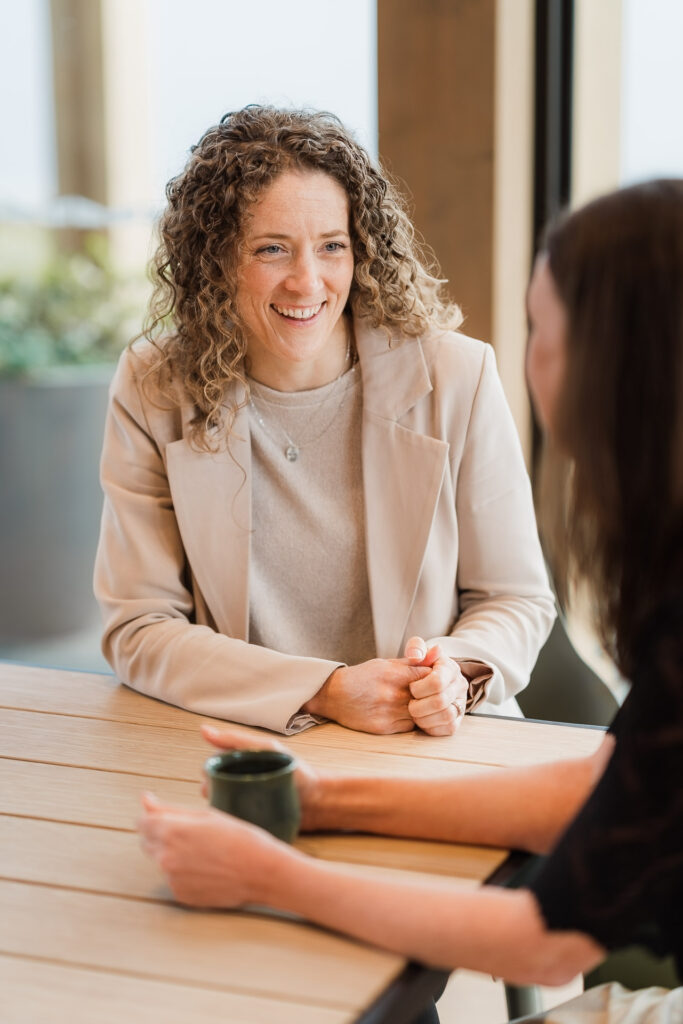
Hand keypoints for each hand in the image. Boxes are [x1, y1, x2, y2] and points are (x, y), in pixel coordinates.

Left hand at [138, 791, 280, 907]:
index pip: (142, 822)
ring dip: (174, 855)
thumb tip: (145, 799)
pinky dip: (185, 874)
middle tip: (193, 836)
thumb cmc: (238, 838)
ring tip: (206, 854)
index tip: (169, 819)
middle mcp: (165, 858)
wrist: (261, 872)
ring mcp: (172, 879)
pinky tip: (208, 869)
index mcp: (171, 832)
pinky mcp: (181, 896)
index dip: (155, 818)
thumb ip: (169, 809)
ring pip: (162, 862)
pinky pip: (174, 879)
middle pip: (148, 842)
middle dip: (162, 836)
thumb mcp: (206, 816)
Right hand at [200, 723, 322, 830]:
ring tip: (235, 809)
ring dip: (221, 809)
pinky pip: (232, 825)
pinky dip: (230, 825)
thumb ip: (237, 740)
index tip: (216, 778)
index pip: (210, 769)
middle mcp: (236, 784)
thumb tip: (203, 729)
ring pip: (219, 808)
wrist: (318, 799)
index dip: (209, 773)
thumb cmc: (293, 769)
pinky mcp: (249, 823)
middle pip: (211, 789)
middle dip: (213, 792)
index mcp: (237, 765)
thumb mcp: (266, 749)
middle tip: (229, 795)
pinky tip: (237, 824)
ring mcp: (242, 804)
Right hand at [303, 658, 431, 733]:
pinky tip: (401, 714)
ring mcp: (389, 712)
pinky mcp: (384, 728)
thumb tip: (437, 652)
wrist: (334, 695)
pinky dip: (409, 721)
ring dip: (419, 710)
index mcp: (394, 674)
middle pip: (426, 696)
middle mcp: (392, 694)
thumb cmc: (362, 677)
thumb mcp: (385, 663)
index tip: (432, 680)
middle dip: (428, 695)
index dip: (433, 679)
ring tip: (412, 704)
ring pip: (420, 713)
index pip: (428, 677)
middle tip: (427, 695)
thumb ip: (411, 662)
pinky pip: (408, 726)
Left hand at [403, 637, 468, 735]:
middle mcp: (460, 686)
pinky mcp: (458, 719)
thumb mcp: (418, 651)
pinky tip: (422, 720)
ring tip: (415, 712)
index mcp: (451, 668)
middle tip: (410, 703)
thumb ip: (416, 648)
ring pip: (447, 716)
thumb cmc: (421, 666)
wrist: (430, 680)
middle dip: (419, 705)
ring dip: (425, 718)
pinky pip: (449, 728)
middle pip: (440, 701)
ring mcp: (461, 703)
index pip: (437, 682)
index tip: (411, 687)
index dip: (419, 688)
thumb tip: (416, 656)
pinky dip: (432, 727)